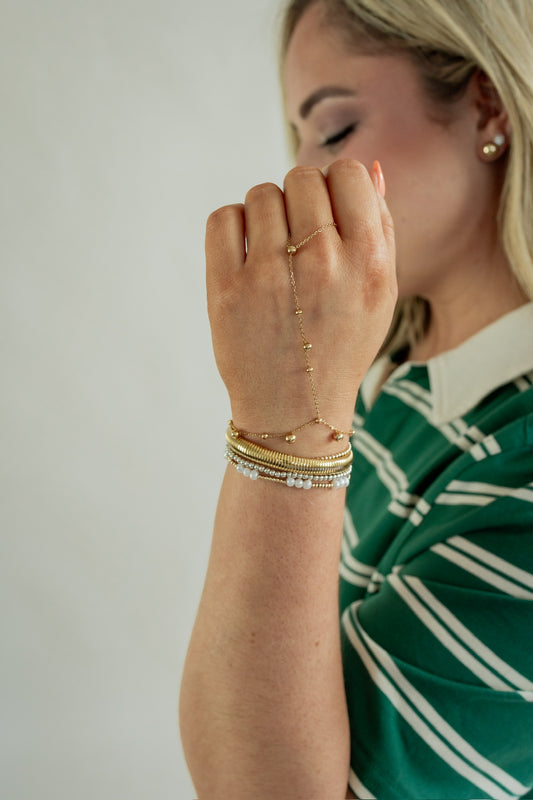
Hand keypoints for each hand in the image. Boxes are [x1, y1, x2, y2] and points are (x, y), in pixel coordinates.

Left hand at [206, 159, 396, 450]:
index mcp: (368, 262)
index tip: (328, 213)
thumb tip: (373, 166)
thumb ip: (382, 228)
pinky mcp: (226, 289)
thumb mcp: (381, 295)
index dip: (336, 186)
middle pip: (302, 177)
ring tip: (273, 252)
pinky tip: (246, 255)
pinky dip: (234, 227)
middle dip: (301, 199)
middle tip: (299, 239)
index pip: (348, 173)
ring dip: (267, 214)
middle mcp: (321, 263)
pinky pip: (224, 217)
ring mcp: (269, 276)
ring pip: (262, 194)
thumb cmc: (341, 347)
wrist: (294, 412)